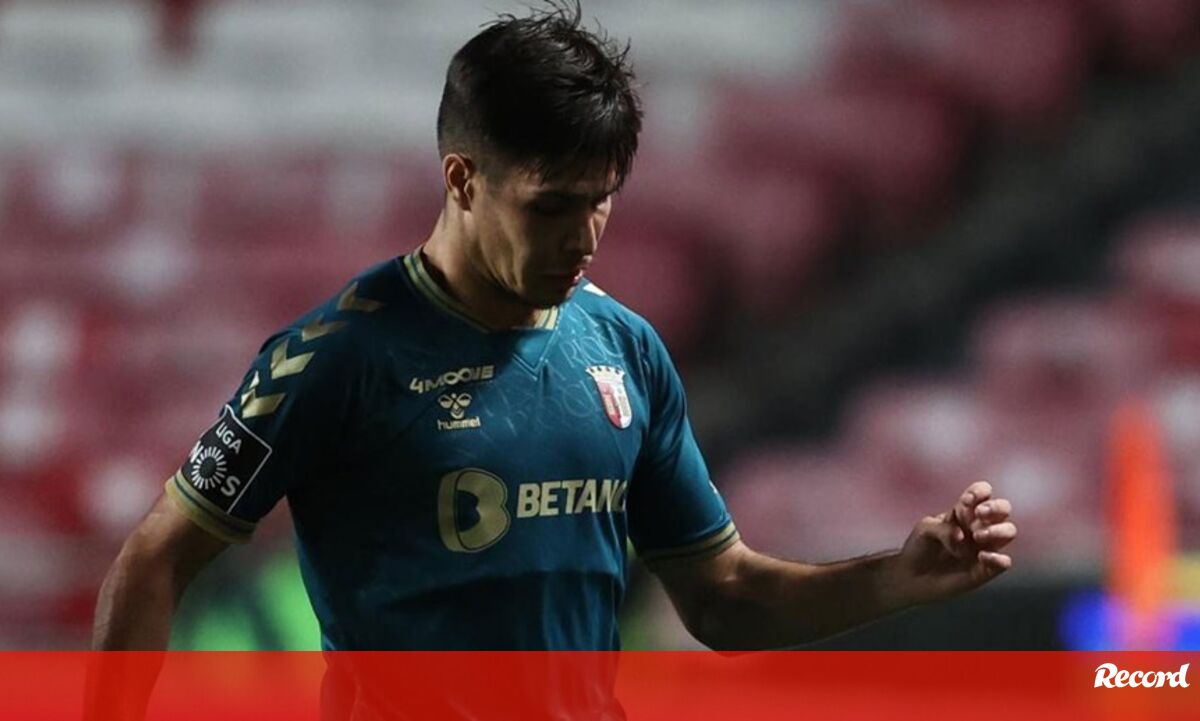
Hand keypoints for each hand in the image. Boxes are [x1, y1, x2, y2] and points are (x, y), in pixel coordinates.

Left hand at [885, 481, 1015, 606]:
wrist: (912, 576)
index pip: (983, 493)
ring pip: (1009, 532)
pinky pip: (1004, 562)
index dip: (980, 491)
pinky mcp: (986, 570)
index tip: (966, 501)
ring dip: (997, 530)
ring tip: (977, 536)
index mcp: (964, 512)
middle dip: (996, 507)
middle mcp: (979, 527)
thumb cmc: (919, 547)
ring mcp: (985, 547)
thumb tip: (963, 538)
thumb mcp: (925, 529)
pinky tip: (981, 556)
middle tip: (979, 514)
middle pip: (1004, 508)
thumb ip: (943, 529)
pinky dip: (998, 558)